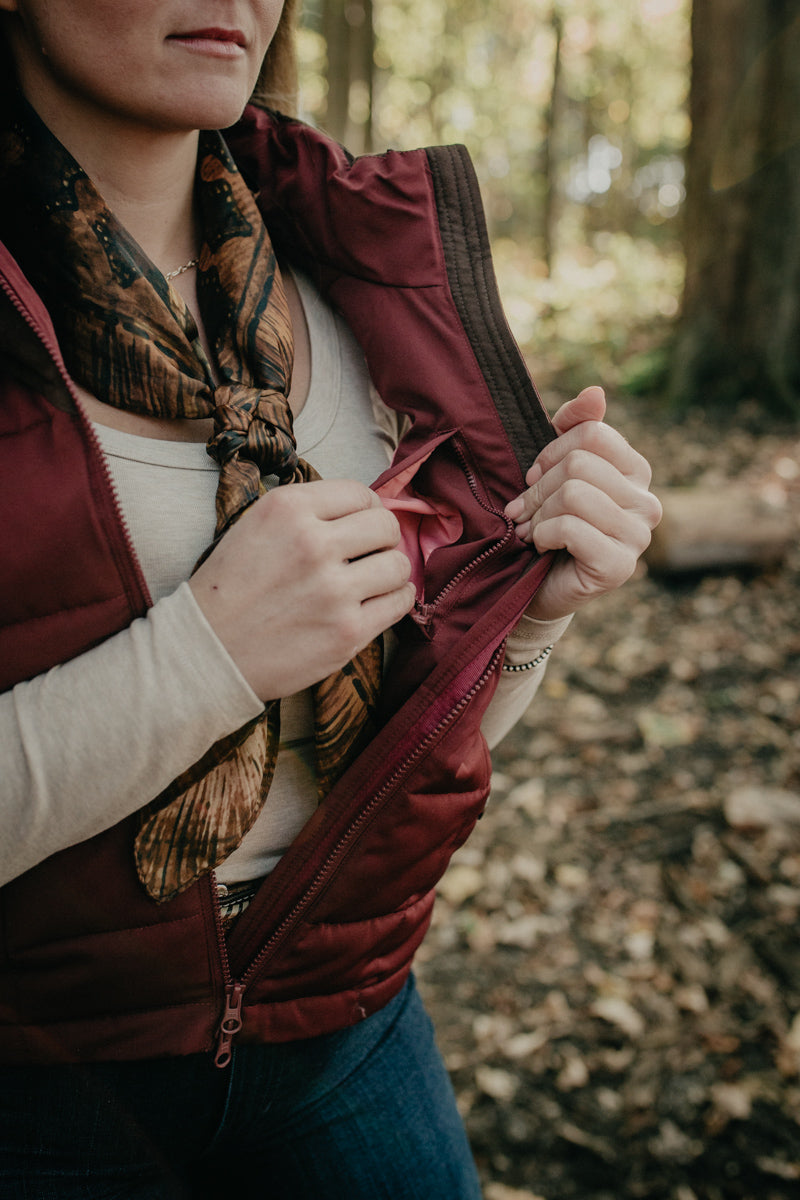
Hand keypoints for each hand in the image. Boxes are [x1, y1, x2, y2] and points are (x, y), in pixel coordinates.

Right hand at [190, 480, 414, 700]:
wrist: (207, 651)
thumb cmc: (231, 588)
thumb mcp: (255, 525)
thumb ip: (307, 512)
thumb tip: (367, 508)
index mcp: (288, 509)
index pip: (359, 493)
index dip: (366, 510)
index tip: (360, 525)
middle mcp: (313, 544)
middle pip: (385, 526)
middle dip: (383, 538)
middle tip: (369, 553)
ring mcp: (333, 590)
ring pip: (398, 565)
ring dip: (390, 571)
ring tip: (371, 580)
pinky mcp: (347, 631)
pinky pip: (400, 602)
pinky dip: (395, 599)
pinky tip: (378, 602)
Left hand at [504, 386, 661, 620]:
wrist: (537, 585)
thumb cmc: (548, 520)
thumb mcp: (554, 467)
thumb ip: (573, 426)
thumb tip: (595, 391)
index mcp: (637, 471)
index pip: (592, 434)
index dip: (550, 452)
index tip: (533, 477)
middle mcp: (647, 503)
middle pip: (579, 465)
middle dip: (537, 488)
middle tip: (523, 511)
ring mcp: (639, 537)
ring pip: (573, 495)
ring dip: (538, 515)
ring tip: (530, 530)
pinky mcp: (620, 567)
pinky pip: (571, 529)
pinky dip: (543, 536)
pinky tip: (541, 547)